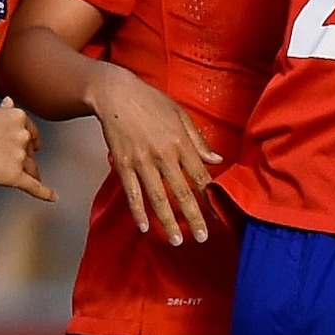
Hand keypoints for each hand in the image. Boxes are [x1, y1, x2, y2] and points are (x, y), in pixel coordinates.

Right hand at [0, 99, 54, 200]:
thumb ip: (2, 110)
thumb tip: (10, 101)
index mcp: (18, 117)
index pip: (31, 132)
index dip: (28, 141)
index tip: (28, 145)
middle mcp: (24, 135)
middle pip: (30, 151)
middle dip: (26, 156)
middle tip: (17, 162)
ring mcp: (20, 156)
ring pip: (31, 168)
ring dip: (31, 173)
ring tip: (32, 179)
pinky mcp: (14, 175)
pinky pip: (33, 185)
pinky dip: (45, 193)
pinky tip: (52, 197)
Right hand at [90, 64, 223, 245]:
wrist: (116, 94)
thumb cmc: (152, 102)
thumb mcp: (181, 115)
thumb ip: (198, 141)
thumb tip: (216, 161)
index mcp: (180, 142)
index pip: (199, 176)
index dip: (209, 197)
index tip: (218, 214)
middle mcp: (163, 154)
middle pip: (181, 191)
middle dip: (193, 216)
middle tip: (201, 237)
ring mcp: (141, 161)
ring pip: (157, 197)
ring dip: (167, 221)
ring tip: (176, 240)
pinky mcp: (123, 165)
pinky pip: (132, 193)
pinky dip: (138, 211)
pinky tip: (145, 227)